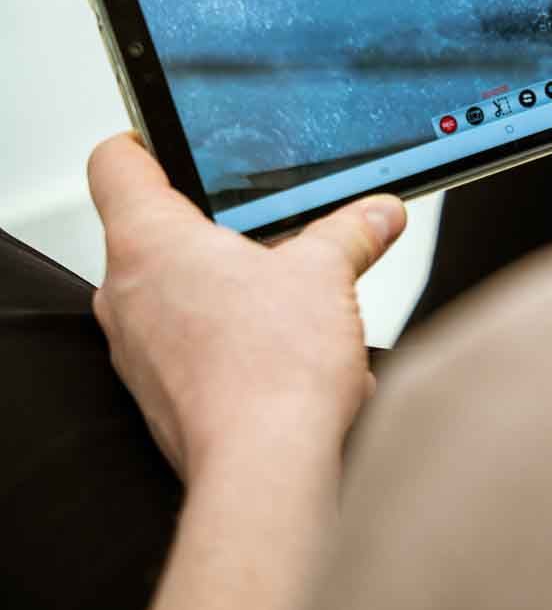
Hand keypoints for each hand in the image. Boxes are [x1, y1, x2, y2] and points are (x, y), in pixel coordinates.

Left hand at [88, 134, 406, 481]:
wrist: (267, 472)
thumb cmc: (272, 374)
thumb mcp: (328, 273)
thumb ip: (352, 231)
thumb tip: (376, 213)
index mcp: (150, 243)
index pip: (116, 162)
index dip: (146, 138)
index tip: (175, 136)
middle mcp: (126, 295)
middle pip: (154, 229)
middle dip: (217, 224)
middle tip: (269, 219)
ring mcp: (138, 351)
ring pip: (177, 292)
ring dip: (230, 287)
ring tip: (292, 292)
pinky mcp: (161, 395)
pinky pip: (192, 346)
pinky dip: (234, 339)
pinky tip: (290, 349)